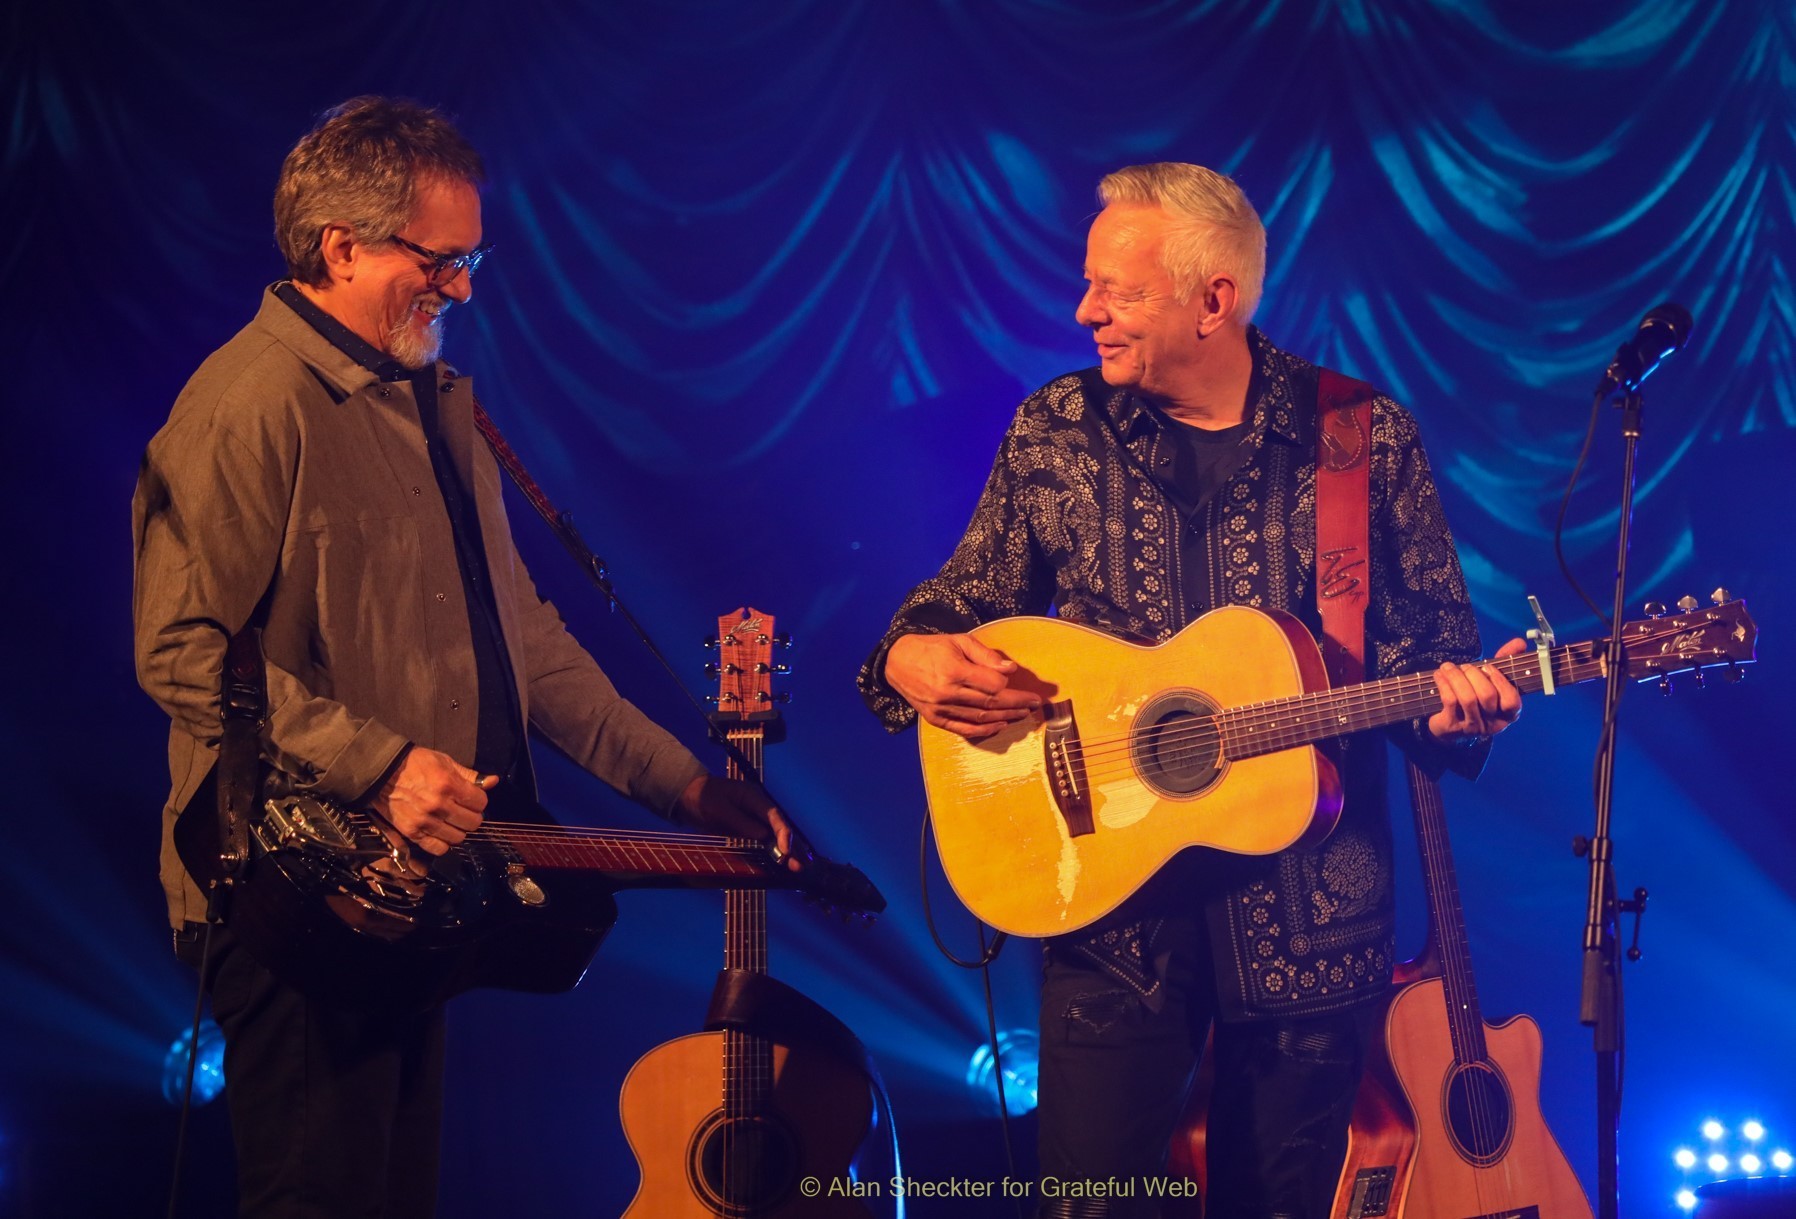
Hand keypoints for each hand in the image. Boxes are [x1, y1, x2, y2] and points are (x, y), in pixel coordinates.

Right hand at [368, 746, 494, 856]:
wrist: (383, 772)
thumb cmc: (415, 764)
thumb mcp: (444, 761)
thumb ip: (469, 775)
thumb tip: (492, 782)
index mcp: (448, 785)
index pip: (480, 803)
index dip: (479, 800)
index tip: (472, 798)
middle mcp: (438, 805)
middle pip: (473, 823)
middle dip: (472, 816)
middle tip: (463, 810)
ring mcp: (425, 821)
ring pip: (458, 838)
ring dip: (458, 830)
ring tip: (450, 821)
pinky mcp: (412, 832)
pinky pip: (438, 849)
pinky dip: (443, 843)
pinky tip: (440, 832)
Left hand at [676, 774, 799, 870]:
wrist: (687, 794)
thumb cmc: (701, 797)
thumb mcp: (717, 809)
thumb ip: (740, 822)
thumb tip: (762, 836)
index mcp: (753, 797)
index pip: (774, 816)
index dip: (783, 834)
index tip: (786, 851)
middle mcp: (758, 808)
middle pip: (779, 828)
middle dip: (791, 846)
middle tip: (801, 865)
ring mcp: (753, 819)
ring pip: (774, 837)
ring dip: (785, 852)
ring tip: (797, 868)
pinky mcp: (747, 829)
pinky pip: (764, 842)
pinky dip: (773, 852)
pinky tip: (782, 864)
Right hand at [885, 632, 1041, 739]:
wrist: (897, 662)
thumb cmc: (931, 648)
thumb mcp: (958, 641)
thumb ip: (985, 655)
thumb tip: (1010, 669)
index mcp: (954, 671)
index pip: (993, 685)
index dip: (1012, 687)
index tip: (1026, 687)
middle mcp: (948, 693)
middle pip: (991, 703)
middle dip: (1017, 705)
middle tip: (1035, 705)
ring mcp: (941, 708)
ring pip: (980, 717)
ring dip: (1005, 717)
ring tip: (1023, 714)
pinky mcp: (935, 719)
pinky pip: (964, 728)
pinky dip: (984, 730)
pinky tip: (1000, 725)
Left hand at [1427, 637, 1526, 743]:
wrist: (1450, 726)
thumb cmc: (1475, 698)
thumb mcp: (1491, 681)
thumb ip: (1506, 662)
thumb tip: (1520, 642)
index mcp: (1507, 715)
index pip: (1511, 701)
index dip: (1500, 681)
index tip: (1487, 667)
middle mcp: (1492, 724)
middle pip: (1487, 696)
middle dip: (1474, 675)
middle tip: (1465, 666)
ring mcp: (1472, 727)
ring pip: (1468, 698)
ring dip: (1456, 677)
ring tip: (1448, 667)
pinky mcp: (1452, 726)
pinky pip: (1450, 701)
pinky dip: (1444, 684)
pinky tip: (1439, 675)